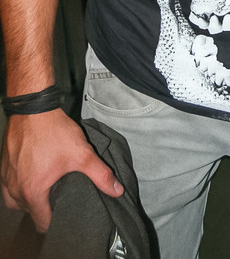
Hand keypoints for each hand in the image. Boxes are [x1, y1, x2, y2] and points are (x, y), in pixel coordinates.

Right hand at [1, 109, 122, 232]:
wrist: (33, 108)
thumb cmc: (53, 131)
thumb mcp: (82, 154)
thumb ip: (101, 175)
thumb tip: (117, 191)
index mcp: (32, 192)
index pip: (42, 222)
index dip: (57, 222)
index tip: (66, 215)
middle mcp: (15, 189)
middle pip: (30, 212)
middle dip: (44, 210)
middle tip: (60, 199)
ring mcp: (7, 178)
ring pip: (16, 201)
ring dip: (30, 200)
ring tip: (46, 190)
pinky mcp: (4, 165)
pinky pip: (8, 187)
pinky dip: (19, 187)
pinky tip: (32, 176)